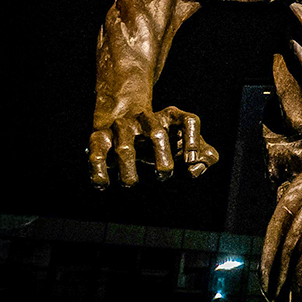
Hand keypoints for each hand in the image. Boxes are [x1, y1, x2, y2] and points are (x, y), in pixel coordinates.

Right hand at [88, 104, 219, 187]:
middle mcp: (148, 118)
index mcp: (173, 116)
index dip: (193, 140)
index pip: (189, 121)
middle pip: (157, 133)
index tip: (190, 161)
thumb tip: (194, 170)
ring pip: (125, 147)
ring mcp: (123, 126)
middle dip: (162, 157)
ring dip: (129, 169)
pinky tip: (102, 185)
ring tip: (131, 184)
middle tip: (164, 175)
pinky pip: (97, 152)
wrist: (126, 122)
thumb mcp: (186, 142)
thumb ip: (205, 156)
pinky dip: (98, 170)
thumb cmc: (165, 140)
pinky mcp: (100, 136)